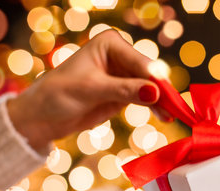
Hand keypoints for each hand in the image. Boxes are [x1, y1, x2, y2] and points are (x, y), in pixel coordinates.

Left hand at [7, 30, 161, 150]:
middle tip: (174, 108)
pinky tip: (163, 116)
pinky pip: (145, 99)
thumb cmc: (59, 94)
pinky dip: (154, 107)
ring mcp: (123, 75)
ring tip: (171, 115)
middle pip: (149, 74)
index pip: (140, 62)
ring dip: (161, 101)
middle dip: (161, 91)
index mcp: (110, 44)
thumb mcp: (92, 90)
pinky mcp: (124, 93)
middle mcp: (120, 56)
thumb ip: (124, 90)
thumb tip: (154, 92)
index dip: (155, 80)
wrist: (44, 116)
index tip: (167, 96)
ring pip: (150, 87)